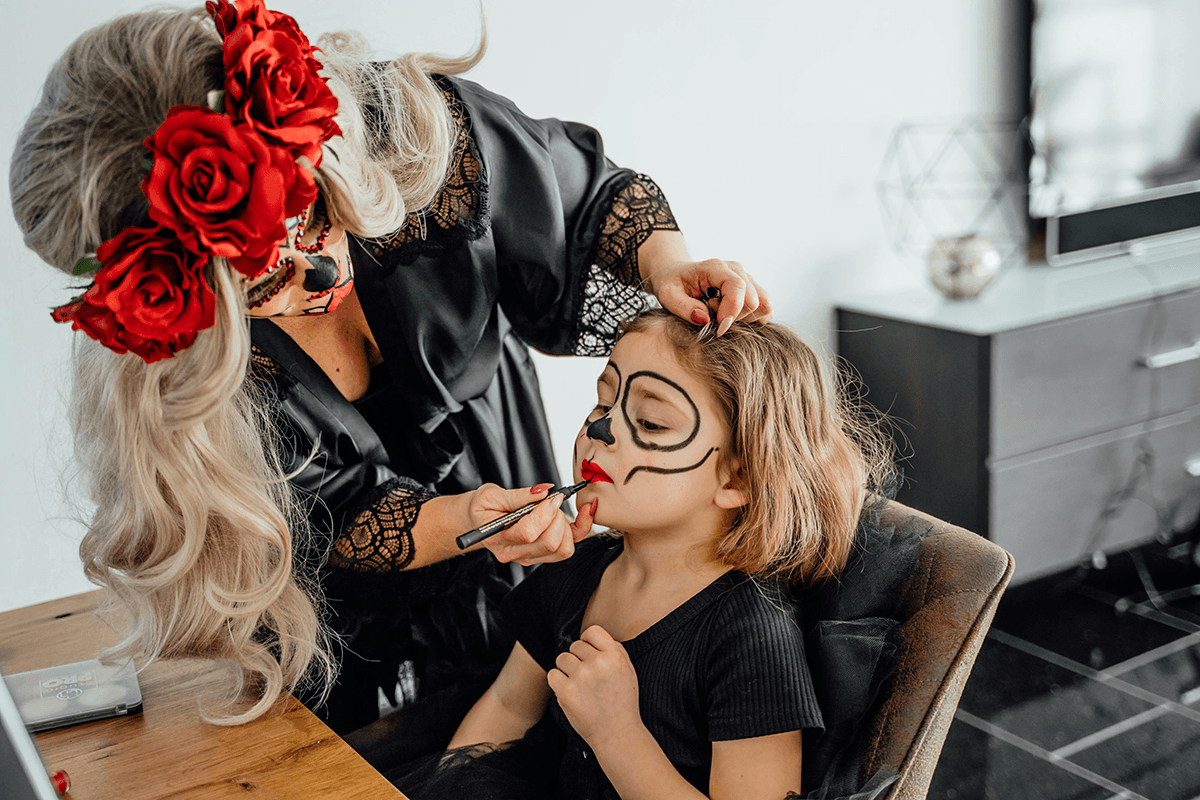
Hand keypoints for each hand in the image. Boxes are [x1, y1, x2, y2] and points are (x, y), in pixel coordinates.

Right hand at [467, 484, 596, 564]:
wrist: (480, 520)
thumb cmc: (483, 508)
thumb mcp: (491, 495)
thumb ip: (518, 495)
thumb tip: (544, 491)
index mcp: (498, 540)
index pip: (528, 533)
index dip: (544, 513)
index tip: (550, 496)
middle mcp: (515, 554)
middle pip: (549, 543)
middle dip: (556, 516)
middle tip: (550, 500)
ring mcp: (530, 557)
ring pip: (562, 549)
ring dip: (566, 525)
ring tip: (554, 509)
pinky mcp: (543, 554)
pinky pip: (569, 547)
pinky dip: (581, 529)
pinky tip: (584, 513)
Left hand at [547, 625, 640, 744]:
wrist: (617, 733)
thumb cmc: (622, 702)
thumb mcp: (628, 670)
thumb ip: (613, 650)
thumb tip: (591, 637)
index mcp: (615, 655)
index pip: (592, 631)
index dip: (588, 641)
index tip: (589, 654)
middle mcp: (598, 663)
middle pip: (574, 646)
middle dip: (578, 659)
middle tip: (586, 677)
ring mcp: (581, 677)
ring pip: (562, 659)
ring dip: (566, 670)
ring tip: (579, 685)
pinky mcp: (566, 691)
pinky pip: (552, 674)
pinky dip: (558, 682)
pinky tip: (570, 692)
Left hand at [647, 258, 772, 334]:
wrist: (677, 276)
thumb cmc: (672, 284)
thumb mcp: (667, 295)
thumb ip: (683, 307)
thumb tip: (704, 319)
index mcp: (716, 267)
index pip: (737, 287)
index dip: (732, 311)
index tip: (719, 328)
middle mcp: (736, 270)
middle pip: (753, 300)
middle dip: (735, 317)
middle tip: (713, 317)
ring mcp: (747, 279)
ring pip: (764, 305)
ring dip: (745, 318)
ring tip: (722, 314)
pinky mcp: (752, 290)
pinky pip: (766, 309)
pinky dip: (753, 319)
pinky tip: (732, 317)